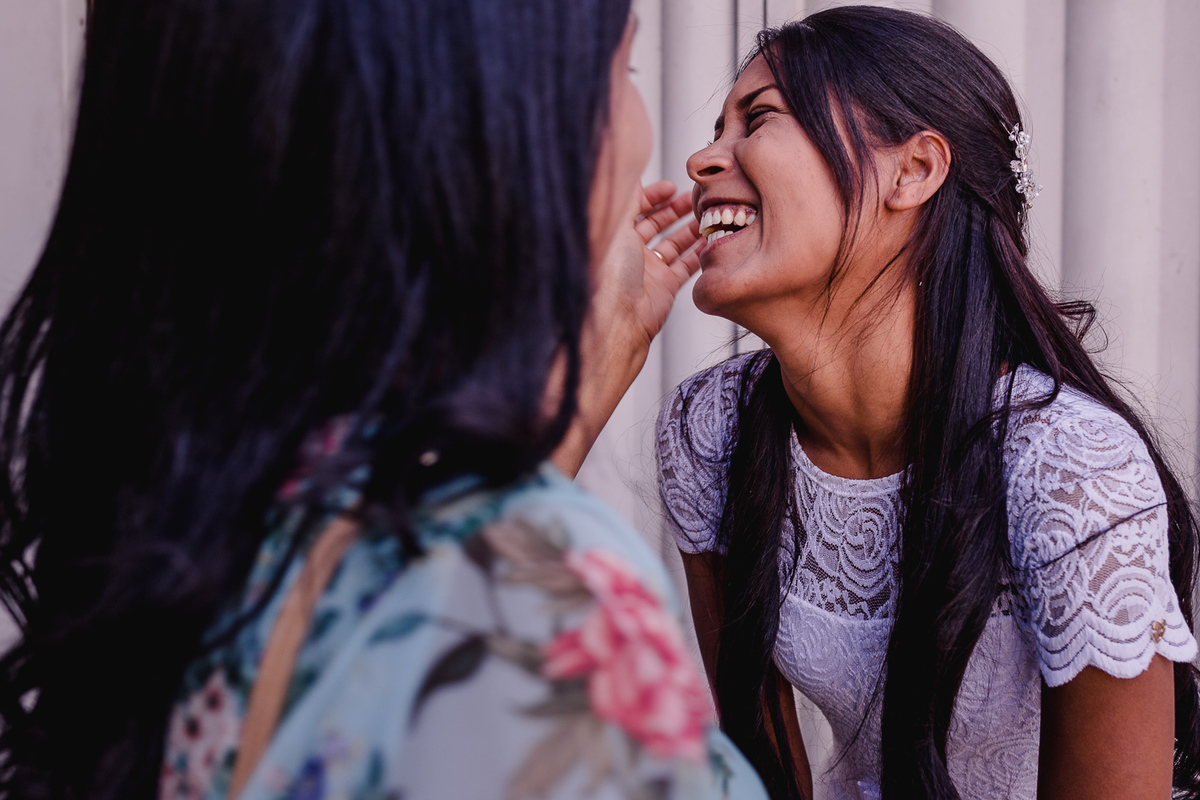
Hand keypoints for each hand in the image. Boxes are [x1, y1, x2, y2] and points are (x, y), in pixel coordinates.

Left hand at [591, 179, 701, 351]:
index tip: (672, 186)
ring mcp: (647, 271)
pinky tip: (711, 241)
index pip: (635, 208)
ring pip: (673, 244)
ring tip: (710, 216)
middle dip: (676, 210)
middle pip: (656, 224)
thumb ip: (627, 194)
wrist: (617, 319)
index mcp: (614, 235)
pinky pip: (685, 267)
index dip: (654, 196)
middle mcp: (629, 253)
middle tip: (696, 199)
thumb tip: (629, 167)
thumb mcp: (617, 220)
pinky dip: (699, 254)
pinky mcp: (664, 288)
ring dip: (691, 229)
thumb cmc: (609, 273)